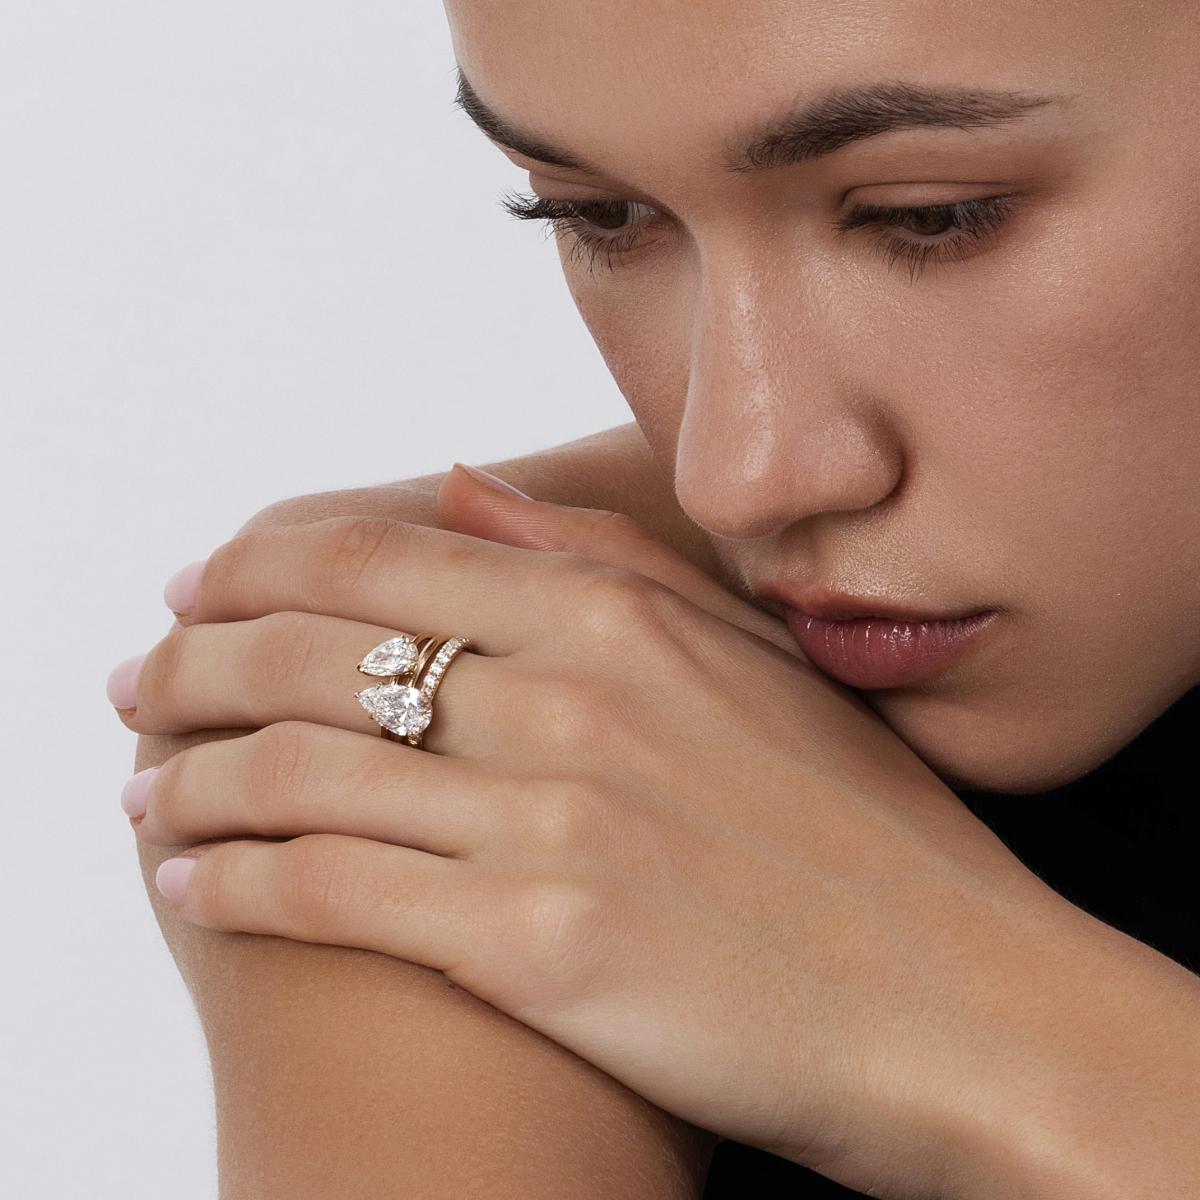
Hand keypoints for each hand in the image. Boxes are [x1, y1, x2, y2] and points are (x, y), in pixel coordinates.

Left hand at [112, 466, 1080, 1197]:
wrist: (964, 1002)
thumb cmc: (870, 835)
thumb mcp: (753, 661)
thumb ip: (602, 560)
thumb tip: (461, 488)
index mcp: (619, 617)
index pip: (378, 556)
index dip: (255, 567)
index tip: (194, 590)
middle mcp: (573, 699)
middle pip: (309, 652)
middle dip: (187, 665)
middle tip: (136, 686)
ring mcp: (552, 821)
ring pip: (291, 770)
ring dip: (183, 774)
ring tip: (141, 785)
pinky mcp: (540, 949)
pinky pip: (328, 891)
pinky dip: (231, 878)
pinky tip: (189, 877)